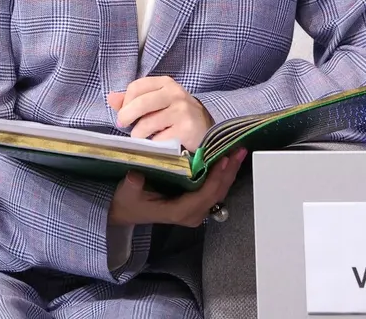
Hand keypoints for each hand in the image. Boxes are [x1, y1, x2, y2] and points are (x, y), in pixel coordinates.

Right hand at [107, 149, 246, 227]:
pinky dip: (223, 175)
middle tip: (239, 150)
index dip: (215, 178)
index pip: (204, 195)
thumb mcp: (127, 193)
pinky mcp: (197, 203)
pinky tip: (228, 160)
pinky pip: (215, 190)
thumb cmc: (129, 201)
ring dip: (229, 172)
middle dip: (229, 172)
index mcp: (179, 212)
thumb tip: (136, 176)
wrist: (127, 211)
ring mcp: (196, 210)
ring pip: (219, 191)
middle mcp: (192, 214)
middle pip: (217, 193)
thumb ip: (132, 185)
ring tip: (238, 152)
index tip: (223, 160)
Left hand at [108, 76, 213, 150]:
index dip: (125, 103)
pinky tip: (157, 144)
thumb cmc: (175, 114)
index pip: (136, 87)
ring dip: (138, 135)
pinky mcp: (186, 130)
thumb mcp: (156, 102)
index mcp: (165, 83)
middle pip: (140, 103)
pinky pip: (158, 140)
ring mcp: (182, 111)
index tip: (124, 114)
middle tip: (123, 126)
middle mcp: (175, 93)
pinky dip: (153, 145)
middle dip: (126, 117)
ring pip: (146, 124)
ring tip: (142, 138)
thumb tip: (110, 98)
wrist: (205, 127)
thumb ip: (132, 100)